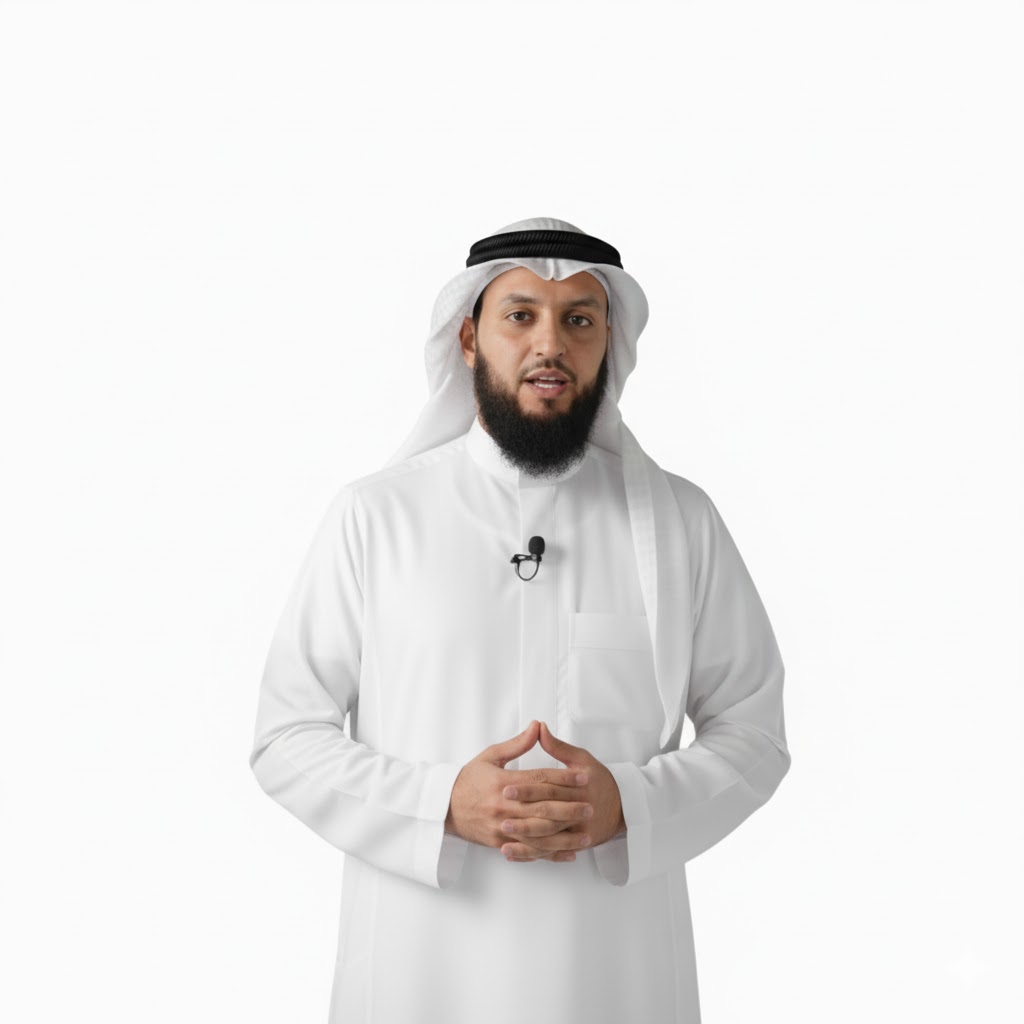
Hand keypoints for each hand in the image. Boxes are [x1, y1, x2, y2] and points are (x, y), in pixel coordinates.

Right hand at [445, 720, 593, 862]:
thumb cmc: (468, 779)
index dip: (563, 779)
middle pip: (542, 809)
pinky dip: (550, 855)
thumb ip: (517, 744)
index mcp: (501, 783)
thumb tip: (538, 726)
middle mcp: (502, 806)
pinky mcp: (500, 843)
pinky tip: (567, 854)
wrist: (444, 807)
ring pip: (538, 834)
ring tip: (586, 835)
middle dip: (569, 809)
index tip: (583, 777)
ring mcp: (501, 827)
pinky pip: (529, 851)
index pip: (539, 781)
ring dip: (564, 836)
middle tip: (590, 806)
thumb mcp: (490, 756)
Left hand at [499, 721, 625, 862]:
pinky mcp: (577, 843)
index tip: (505, 788)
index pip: (548, 787)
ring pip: (549, 838)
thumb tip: (538, 727)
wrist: (624, 805)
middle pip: (547, 814)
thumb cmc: (599, 779)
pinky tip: (513, 852)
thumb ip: (557, 746)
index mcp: (578, 785)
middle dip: (523, 818)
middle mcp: (579, 808)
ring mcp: (579, 829)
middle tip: (500, 818)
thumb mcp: (581, 758)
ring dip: (526, 840)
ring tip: (504, 837)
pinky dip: (532, 854)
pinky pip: (552, 851)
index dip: (526, 789)